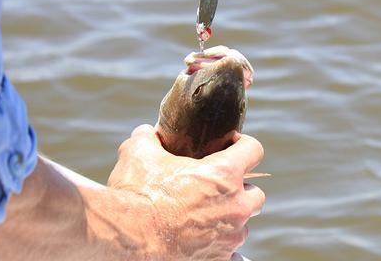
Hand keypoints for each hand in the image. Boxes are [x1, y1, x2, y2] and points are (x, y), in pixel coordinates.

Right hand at [107, 124, 264, 259]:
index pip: (254, 150)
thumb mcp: (138, 155)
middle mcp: (235, 206)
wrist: (124, 239)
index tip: (233, 147)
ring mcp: (230, 236)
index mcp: (224, 174)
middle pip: (256, 195)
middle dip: (240, 192)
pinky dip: (221, 250)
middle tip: (217, 191)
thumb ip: (148, 139)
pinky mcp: (219, 260)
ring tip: (204, 219)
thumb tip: (147, 132)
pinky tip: (206, 245)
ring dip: (229, 221)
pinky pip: (232, 255)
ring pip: (243, 226)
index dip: (244, 146)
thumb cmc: (134, 195)